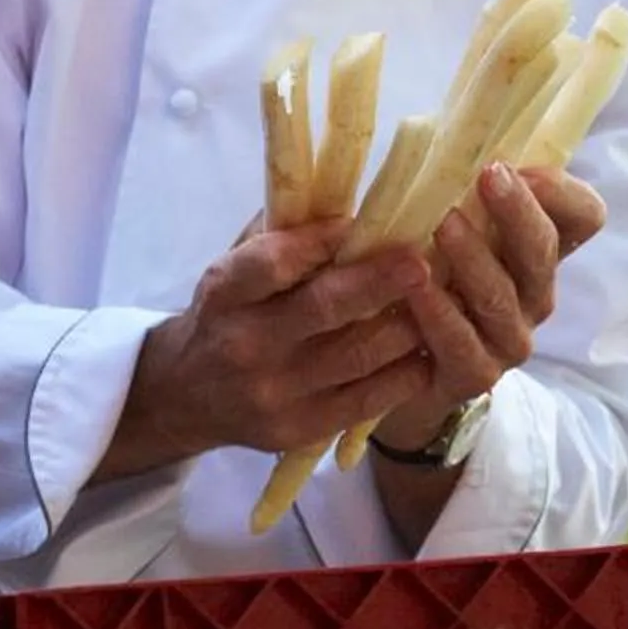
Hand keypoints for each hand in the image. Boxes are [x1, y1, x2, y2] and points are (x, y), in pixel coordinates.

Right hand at [97, 219, 432, 481]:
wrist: (185, 395)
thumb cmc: (228, 313)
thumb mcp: (235, 269)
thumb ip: (284, 237)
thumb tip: (353, 198)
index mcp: (226, 292)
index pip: (273, 262)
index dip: (320, 241)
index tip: (363, 222)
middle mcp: (246, 344)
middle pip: (323, 309)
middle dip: (380, 282)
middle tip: (422, 260)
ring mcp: (273, 393)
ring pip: (357, 355)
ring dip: (407, 323)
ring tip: (442, 296)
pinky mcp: (298, 429)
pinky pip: (367, 399)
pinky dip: (407, 370)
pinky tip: (431, 344)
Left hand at [372, 163, 606, 452]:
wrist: (398, 370)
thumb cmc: (424, 279)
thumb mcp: (447, 228)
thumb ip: (459, 192)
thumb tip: (440, 132)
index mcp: (537, 251)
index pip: (583, 216)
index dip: (561, 190)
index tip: (519, 166)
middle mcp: (535, 293)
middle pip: (545, 248)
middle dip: (518, 210)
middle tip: (487, 175)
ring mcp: (510, 337)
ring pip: (502, 293)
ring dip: (474, 255)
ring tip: (443, 224)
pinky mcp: (476, 374)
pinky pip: (462, 340)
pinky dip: (439, 310)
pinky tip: (416, 285)